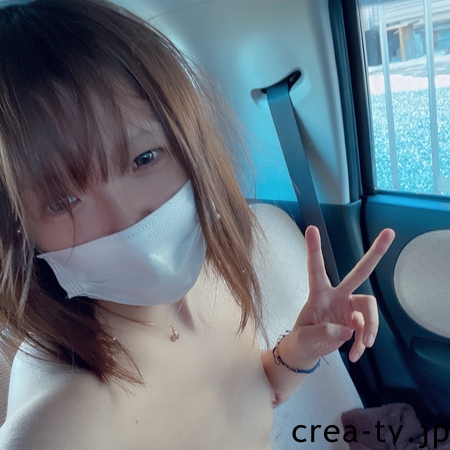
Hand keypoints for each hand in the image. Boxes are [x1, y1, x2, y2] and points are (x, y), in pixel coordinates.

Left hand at [285, 226, 394, 366]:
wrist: (307, 352)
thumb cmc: (301, 339)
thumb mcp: (305, 337)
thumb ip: (323, 332)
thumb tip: (346, 330)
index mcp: (318, 293)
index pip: (316, 268)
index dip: (314, 249)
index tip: (312, 228)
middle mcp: (337, 295)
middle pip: (359, 273)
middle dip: (375, 254)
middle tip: (389, 233)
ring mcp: (348, 307)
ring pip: (370, 308)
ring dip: (370, 327)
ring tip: (364, 344)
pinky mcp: (355, 320)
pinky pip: (368, 328)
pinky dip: (364, 343)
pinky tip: (356, 354)